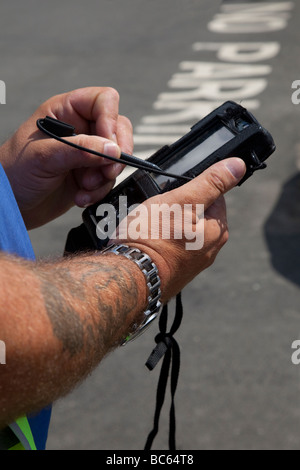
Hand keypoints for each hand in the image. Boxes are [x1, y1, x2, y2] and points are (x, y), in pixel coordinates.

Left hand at [0, 87, 132, 228]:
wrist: (10, 205)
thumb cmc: (13, 172)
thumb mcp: (43, 156)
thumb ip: (79, 150)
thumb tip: (113, 149)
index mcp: (65, 111)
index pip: (103, 101)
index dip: (111, 121)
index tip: (110, 146)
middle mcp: (80, 129)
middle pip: (117, 129)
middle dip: (114, 154)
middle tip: (106, 171)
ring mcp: (86, 153)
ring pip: (116, 158)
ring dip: (104, 177)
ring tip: (84, 187)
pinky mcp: (89, 175)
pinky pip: (108, 180)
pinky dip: (99, 191)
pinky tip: (81, 196)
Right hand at [113, 158, 245, 302]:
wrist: (128, 277)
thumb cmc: (152, 240)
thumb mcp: (182, 201)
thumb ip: (211, 183)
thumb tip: (238, 166)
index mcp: (217, 231)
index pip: (214, 195)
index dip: (191, 189)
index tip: (174, 196)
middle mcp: (209, 250)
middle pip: (195, 213)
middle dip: (176, 207)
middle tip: (157, 212)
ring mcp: (190, 263)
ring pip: (179, 229)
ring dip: (164, 224)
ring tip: (147, 227)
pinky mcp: (174, 271)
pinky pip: (168, 246)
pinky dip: (158, 240)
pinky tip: (145, 241)